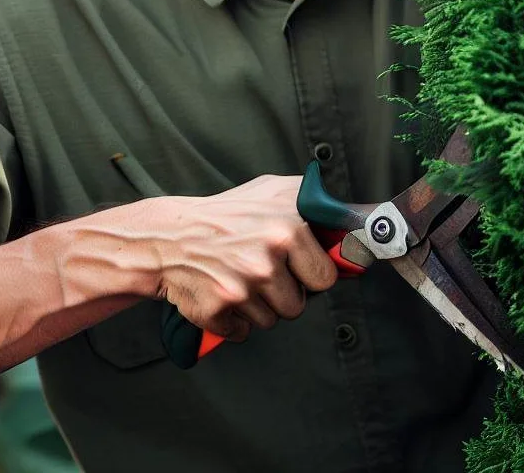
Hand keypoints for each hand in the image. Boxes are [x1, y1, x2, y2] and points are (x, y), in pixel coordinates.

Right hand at [148, 175, 337, 341]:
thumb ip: (315, 205)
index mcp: (287, 230)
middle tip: (263, 272)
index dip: (310, 275)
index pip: (325, 278)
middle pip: (298, 306)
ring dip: (259, 307)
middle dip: (284, 294)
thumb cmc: (229, 213)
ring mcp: (241, 288)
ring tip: (240, 279)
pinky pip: (242, 333)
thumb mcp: (276, 191)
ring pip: (271, 321)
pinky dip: (234, 321)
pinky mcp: (217, 311)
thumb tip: (353, 223)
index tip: (297, 267)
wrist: (169, 236)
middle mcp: (267, 260)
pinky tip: (223, 294)